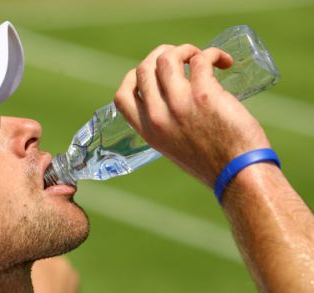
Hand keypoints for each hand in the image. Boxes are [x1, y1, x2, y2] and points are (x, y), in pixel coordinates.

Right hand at [114, 44, 270, 186]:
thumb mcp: (174, 147)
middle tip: (183, 58)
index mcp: (148, 131)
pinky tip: (223, 62)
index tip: (152, 72)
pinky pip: (200, 60)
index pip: (122, 96)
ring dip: (185, 50)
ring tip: (202, 57)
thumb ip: (167, 126)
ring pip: (167, 58)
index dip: (133, 77)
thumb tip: (173, 101)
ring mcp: (179, 104)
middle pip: (144, 69)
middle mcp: (158, 116)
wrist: (238, 173)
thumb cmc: (213, 164)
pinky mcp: (204, 94)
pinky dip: (213, 54)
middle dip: (162, 54)